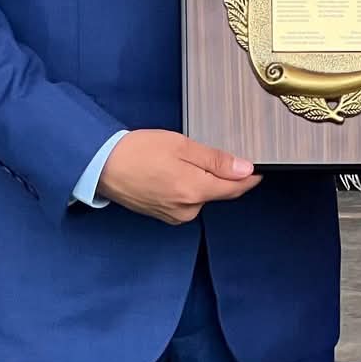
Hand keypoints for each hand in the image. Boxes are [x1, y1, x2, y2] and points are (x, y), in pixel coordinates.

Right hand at [99, 130, 260, 224]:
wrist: (102, 165)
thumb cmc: (138, 151)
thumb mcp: (182, 146)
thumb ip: (216, 160)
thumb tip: (244, 169)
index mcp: (194, 191)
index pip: (234, 189)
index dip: (249, 179)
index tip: (258, 170)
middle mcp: (187, 210)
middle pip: (217, 191)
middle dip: (216, 173)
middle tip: (196, 152)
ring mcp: (174, 215)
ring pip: (200, 195)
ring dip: (198, 179)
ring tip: (175, 161)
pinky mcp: (163, 215)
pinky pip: (185, 200)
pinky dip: (184, 186)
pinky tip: (168, 172)